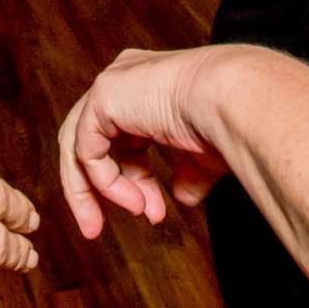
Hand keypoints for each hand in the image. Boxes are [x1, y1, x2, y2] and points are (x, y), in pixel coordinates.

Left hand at [58, 46, 240, 239]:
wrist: (231, 101)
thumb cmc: (227, 120)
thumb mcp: (203, 154)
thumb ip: (187, 172)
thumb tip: (181, 197)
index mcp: (146, 86)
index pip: (120, 136)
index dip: (132, 179)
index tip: (150, 213)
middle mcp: (123, 79)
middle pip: (88, 141)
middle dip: (95, 188)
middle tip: (96, 228)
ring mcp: (110, 85)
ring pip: (77, 147)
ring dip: (89, 192)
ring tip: (103, 225)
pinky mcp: (102, 97)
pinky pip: (88, 151)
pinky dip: (105, 182)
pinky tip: (134, 202)